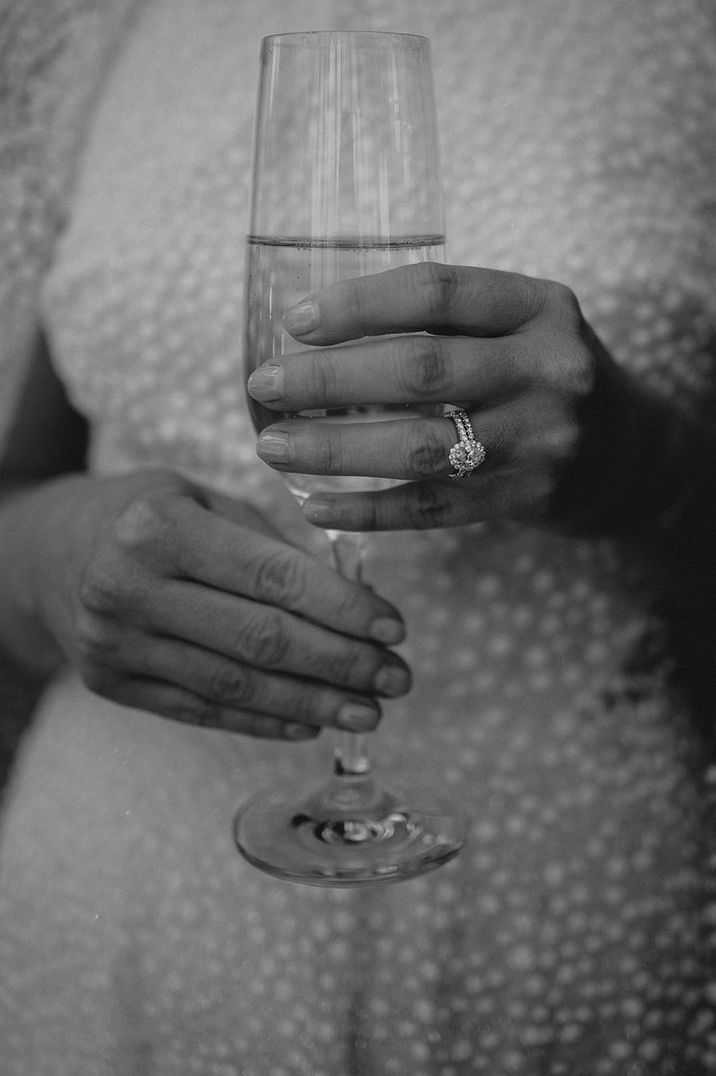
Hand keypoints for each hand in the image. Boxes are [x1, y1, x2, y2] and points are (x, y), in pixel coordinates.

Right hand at [23, 470, 409, 738]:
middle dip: (341, 664)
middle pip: (260, 639)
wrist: (48, 554)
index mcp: (160, 528)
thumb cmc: (144, 515)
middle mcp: (130, 588)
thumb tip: (352, 596)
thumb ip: (270, 543)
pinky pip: (201, 712)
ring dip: (312, 704)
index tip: (395, 628)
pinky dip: (262, 722)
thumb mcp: (201, 500)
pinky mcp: (111, 685)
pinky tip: (309, 724)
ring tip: (367, 712)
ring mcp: (115, 644)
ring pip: (235, 687)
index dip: (342, 608)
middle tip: (396, 678)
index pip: (272, 577)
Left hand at [247, 262, 648, 533]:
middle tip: (263, 385)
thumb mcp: (520, 327)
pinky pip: (431, 508)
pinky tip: (315, 506)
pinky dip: (366, 509)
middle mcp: (547, 369)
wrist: (632, 454)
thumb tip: (316, 333)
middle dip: (327, 379)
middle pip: (419, 369)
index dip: (357, 304)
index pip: (436, 291)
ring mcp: (541, 439)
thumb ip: (447, 322)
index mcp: (539, 306)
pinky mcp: (526, 498)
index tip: (294, 322)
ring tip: (272, 446)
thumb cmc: (546, 378)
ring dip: (334, 449)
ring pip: (419, 445)